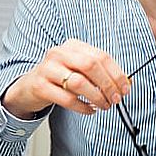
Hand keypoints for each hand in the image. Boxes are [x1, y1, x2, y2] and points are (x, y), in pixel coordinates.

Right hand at [2, 39, 130, 118]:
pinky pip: (66, 99)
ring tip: (104, 105)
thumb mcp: (79, 70)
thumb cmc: (59, 78)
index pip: (101, 56)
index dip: (116, 73)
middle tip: (116, 99)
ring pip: (79, 82)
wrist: (28, 87)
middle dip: (108, 85)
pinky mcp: (40, 86)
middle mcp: (59, 53)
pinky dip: (82, 107)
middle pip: (91, 66)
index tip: (125, 88)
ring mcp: (48, 68)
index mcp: (73, 45)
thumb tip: (126, 83)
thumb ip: (100, 73)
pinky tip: (89, 110)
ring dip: (96, 97)